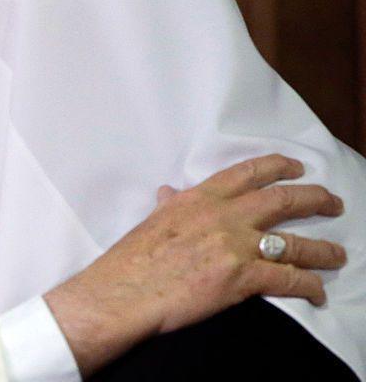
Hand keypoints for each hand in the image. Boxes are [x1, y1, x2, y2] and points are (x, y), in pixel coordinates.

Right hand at [43, 154, 345, 376]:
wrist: (123, 292)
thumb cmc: (130, 260)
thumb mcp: (150, 222)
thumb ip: (168, 205)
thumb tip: (167, 193)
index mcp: (199, 199)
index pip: (248, 173)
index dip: (279, 166)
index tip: (296, 167)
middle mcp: (223, 216)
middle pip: (283, 200)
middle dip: (315, 199)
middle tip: (332, 203)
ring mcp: (235, 247)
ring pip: (294, 242)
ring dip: (322, 250)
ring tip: (336, 255)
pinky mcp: (242, 279)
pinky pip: (288, 279)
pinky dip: (309, 285)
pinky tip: (316, 290)